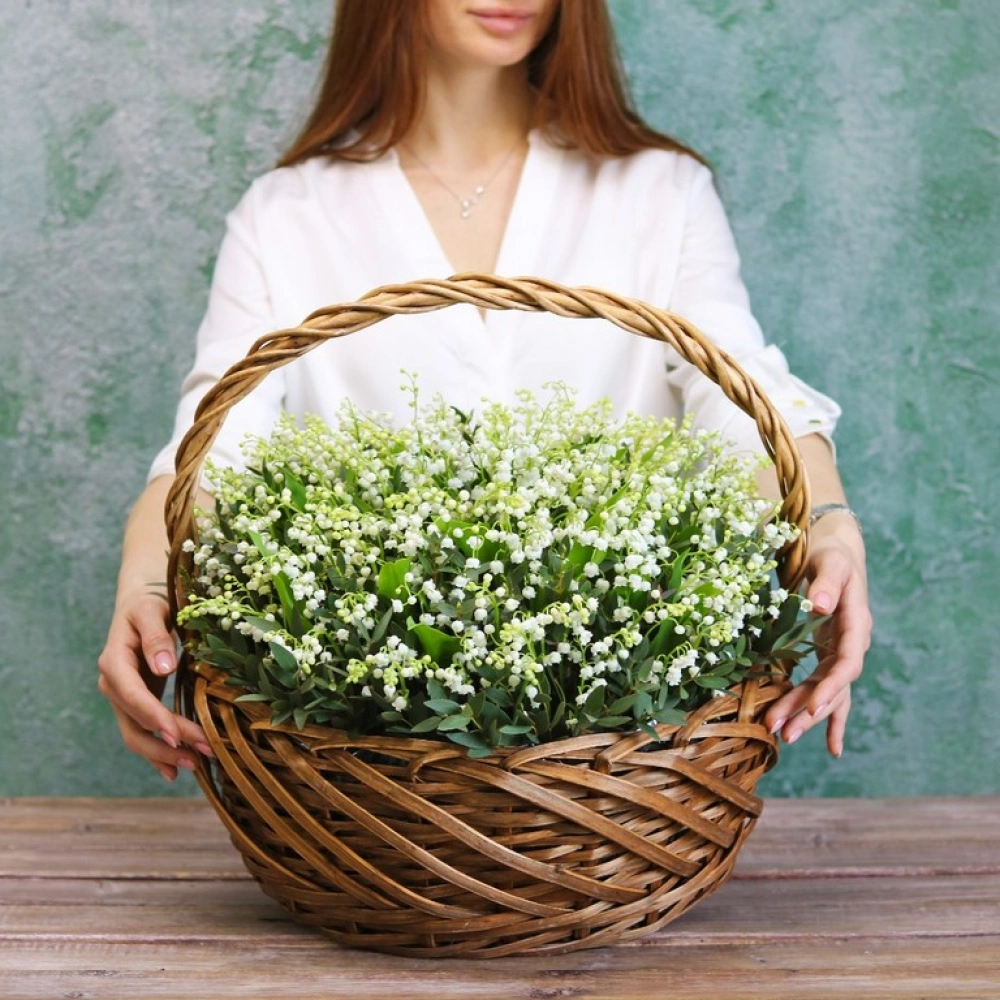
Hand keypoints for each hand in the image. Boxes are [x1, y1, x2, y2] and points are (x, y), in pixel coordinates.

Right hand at [98, 587, 211, 781]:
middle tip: (203, 755)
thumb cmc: (150, 601)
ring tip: (196, 766)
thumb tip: (163, 667)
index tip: (179, 735)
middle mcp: (113, 683)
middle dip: (167, 743)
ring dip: (164, 754)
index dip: (155, 718)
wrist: (141, 601)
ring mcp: (123, 696)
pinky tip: (174, 770)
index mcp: (115, 661)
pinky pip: (142, 731)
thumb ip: (157, 637)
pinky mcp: (136, 701)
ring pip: (137, 734)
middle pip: (136, 722)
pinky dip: (157, 752)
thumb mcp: (153, 610)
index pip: (133, 696)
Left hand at [764, 515, 871, 756]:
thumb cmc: (831, 555)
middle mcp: (852, 644)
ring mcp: (840, 653)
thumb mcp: (830, 562)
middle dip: (809, 711)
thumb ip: (828, 583)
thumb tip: (824, 606)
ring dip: (805, 715)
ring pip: (825, 691)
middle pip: (833, 686)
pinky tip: (833, 748)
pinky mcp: (827, 656)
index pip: (847, 663)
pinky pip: (827, 690)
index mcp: (856, 624)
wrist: (836, 552)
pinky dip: (827, 717)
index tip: (812, 706)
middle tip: (783, 733)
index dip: (831, 687)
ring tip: (781, 736)